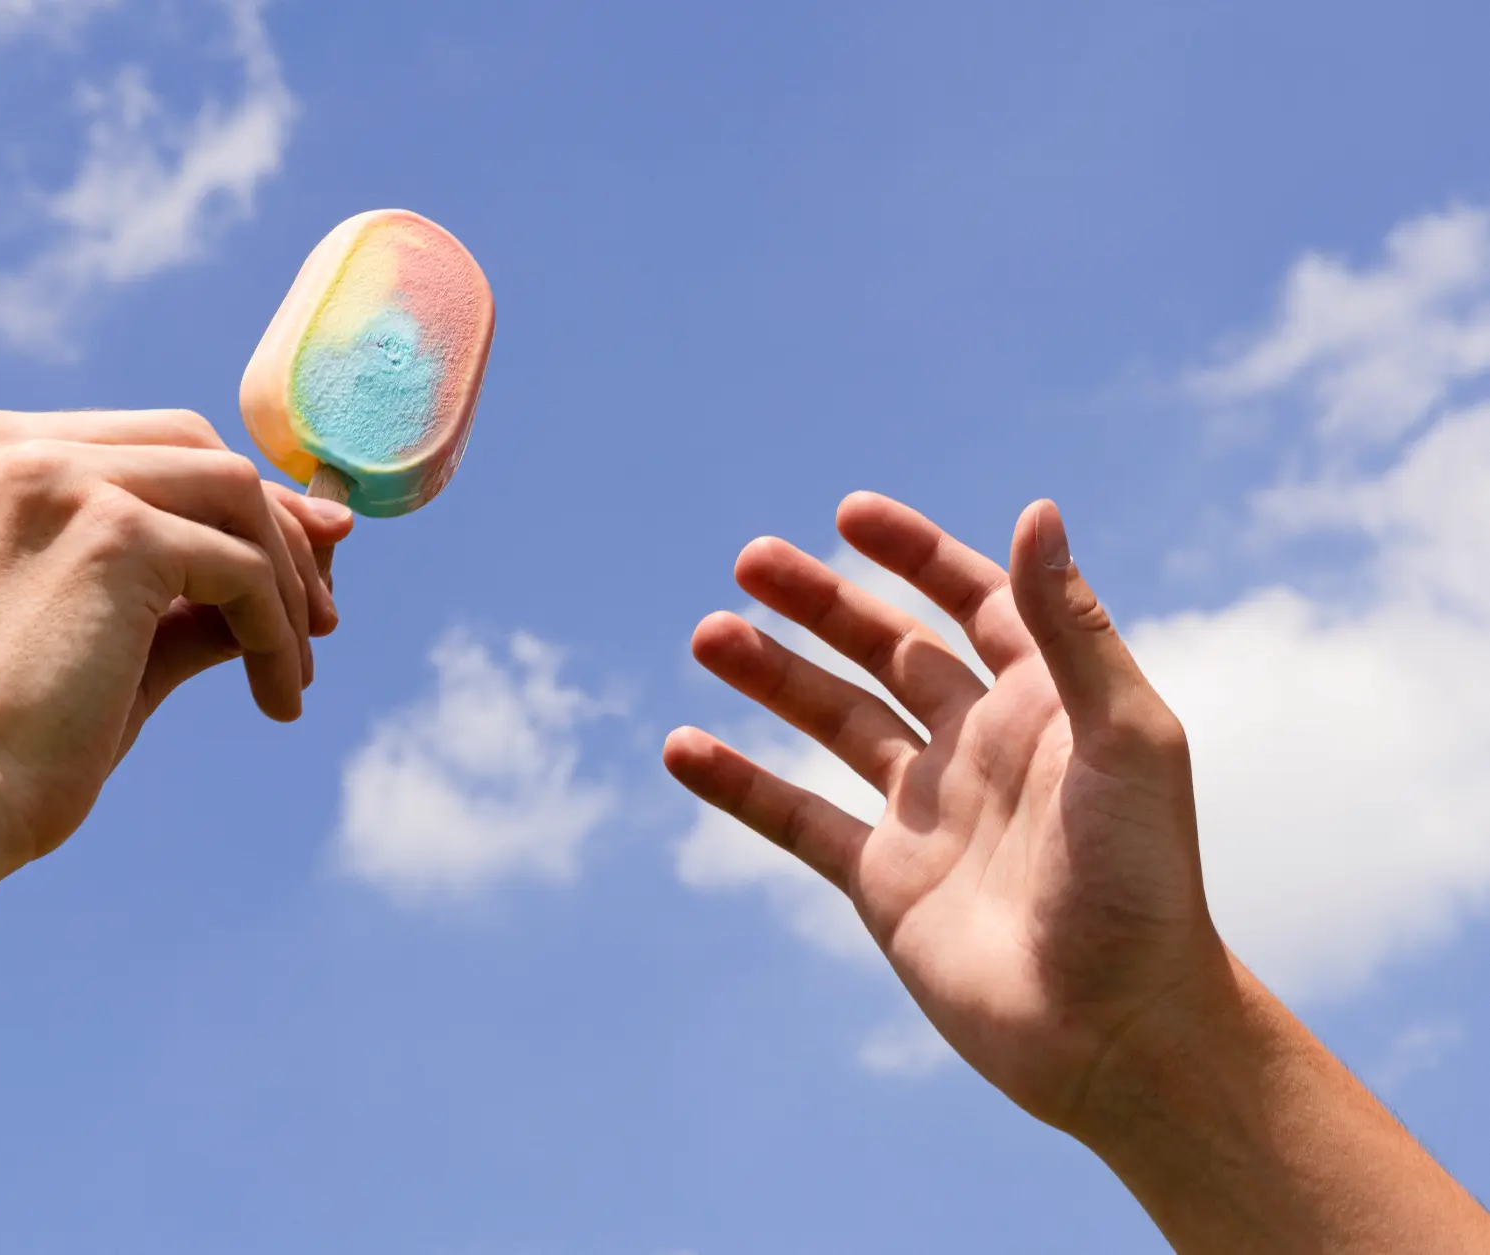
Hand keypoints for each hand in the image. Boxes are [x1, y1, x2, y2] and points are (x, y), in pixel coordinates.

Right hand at [0, 407, 352, 872]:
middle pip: (200, 448)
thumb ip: (195, 576)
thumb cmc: (12, 734)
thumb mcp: (111, 626)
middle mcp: (9, 444)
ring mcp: (58, 478)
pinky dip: (276, 631)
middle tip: (325, 616)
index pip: (153, 442)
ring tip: (299, 667)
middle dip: (279, 527)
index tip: (309, 559)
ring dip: (288, 584)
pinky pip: (242, 569)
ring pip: (235, 495)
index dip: (241, 500)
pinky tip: (278, 697)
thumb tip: (318, 545)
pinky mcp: (112, 533)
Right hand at [665, 491, 1221, 1131]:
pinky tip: (682, 749)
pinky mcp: (884, 881)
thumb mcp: (1124, 741)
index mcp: (1044, 704)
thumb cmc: (1144, 884)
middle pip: (887, 651)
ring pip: (834, 723)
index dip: (916, 554)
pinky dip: (739, 786)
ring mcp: (927, 813)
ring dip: (771, 677)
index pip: (974, 602)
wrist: (1116, 1032)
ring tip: (707, 634)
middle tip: (750, 561)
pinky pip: (798, 819)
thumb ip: (1073, 630)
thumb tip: (1036, 510)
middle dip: (821, 603)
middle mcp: (979, 746)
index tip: (849, 515)